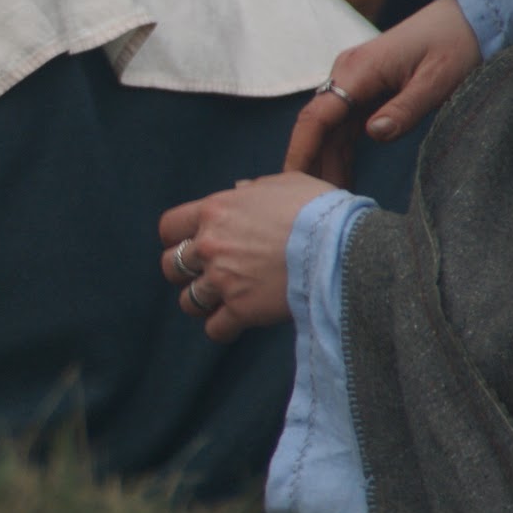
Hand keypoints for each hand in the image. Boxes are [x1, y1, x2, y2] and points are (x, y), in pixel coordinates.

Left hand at [158, 173, 333, 342]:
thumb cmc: (319, 210)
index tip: (191, 244)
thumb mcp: (285, 183)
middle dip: (184, 272)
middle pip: (170, 265)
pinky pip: (214, 329)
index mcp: (215, 211)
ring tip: (220, 301)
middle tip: (206, 274)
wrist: (343, 247)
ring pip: (187, 301)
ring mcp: (223, 279)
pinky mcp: (241, 309)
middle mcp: (211, 245)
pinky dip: (222, 329)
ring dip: (201, 302)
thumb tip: (240, 190)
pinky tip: (236, 323)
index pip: (169, 227)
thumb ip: (254, 189)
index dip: (177, 238)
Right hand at [284, 0, 479, 184]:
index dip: (300, 150)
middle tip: (309, 203)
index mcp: (358, 70)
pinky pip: (344, 123)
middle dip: (309, 163)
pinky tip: (341, 174)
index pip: (316, 117)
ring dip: (326, 160)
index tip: (290, 181)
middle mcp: (346, 73)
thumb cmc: (456, 42)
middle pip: (316, 126)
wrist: (467, 16)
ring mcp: (353, 79)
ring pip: (329, 127)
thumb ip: (404, 109)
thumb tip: (373, 135)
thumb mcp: (437, 80)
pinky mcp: (364, 87)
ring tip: (327, 197)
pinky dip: (341, 149)